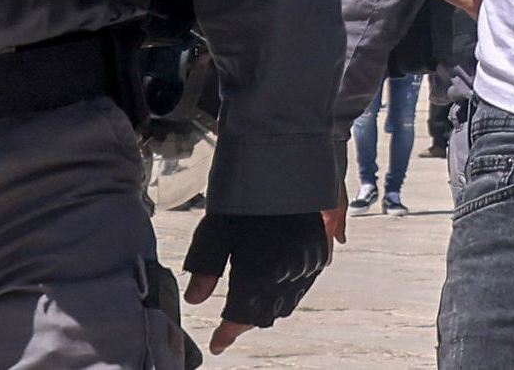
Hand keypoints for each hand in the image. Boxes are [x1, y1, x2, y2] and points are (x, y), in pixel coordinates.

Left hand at [181, 208, 336, 353]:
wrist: (285, 168)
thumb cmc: (246, 201)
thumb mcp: (214, 233)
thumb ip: (203, 269)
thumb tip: (195, 299)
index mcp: (259, 274)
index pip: (241, 317)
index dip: (227, 333)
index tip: (217, 344)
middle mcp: (287, 273)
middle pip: (265, 313)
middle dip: (245, 322)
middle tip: (229, 327)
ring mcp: (306, 263)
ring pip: (286, 302)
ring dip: (267, 309)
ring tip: (250, 310)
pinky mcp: (318, 251)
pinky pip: (303, 284)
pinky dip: (287, 293)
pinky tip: (276, 289)